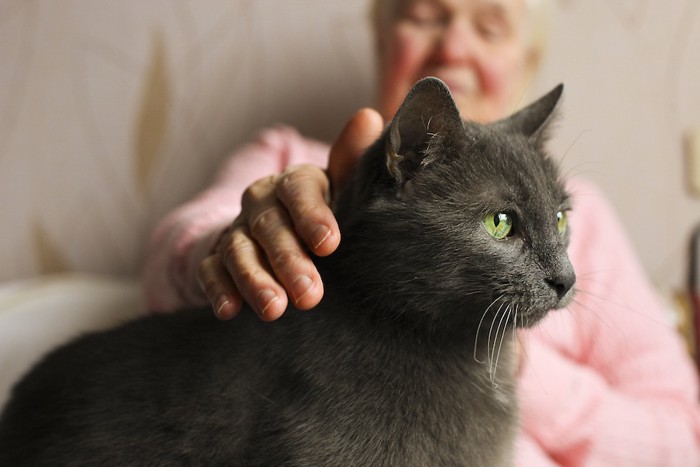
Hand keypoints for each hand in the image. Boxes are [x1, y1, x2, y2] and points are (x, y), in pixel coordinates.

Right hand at [197, 108, 383, 320]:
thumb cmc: (322, 213)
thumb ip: (351, 161)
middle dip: (288, 260)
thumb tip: (369, 118)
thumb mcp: (341, 189)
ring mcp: (236, 230)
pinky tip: (229, 311)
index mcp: (294, 182)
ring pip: (239, 250)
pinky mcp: (215, 258)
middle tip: (309, 294)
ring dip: (254, 280)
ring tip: (274, 309)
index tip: (329, 244)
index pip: (298, 190)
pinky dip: (218, 289)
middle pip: (270, 226)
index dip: (312, 215)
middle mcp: (261, 202)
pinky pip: (210, 271)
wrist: (279, 232)